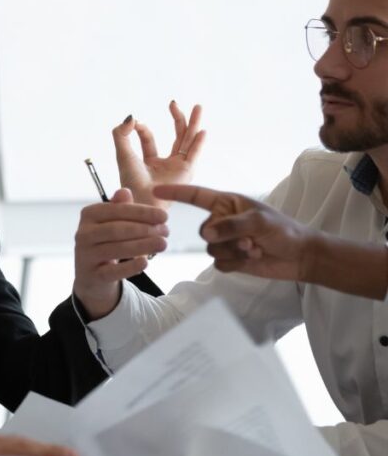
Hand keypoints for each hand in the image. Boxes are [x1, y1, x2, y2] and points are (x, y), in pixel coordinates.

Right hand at [74, 188, 168, 318]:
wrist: (92, 275)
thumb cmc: (107, 242)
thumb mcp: (112, 222)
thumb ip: (120, 208)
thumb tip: (125, 192)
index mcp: (89, 215)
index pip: (116, 210)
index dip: (141, 212)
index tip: (164, 216)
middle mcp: (83, 233)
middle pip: (116, 229)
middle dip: (144, 229)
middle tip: (166, 231)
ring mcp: (85, 255)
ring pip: (115, 249)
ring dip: (142, 246)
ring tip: (163, 244)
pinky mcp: (92, 275)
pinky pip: (112, 271)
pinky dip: (129, 267)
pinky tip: (145, 262)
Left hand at [113, 101, 204, 207]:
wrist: (141, 197)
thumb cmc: (130, 181)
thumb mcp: (122, 153)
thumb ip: (121, 134)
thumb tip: (131, 116)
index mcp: (149, 162)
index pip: (149, 140)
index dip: (142, 128)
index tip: (136, 123)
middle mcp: (166, 164)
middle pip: (176, 137)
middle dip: (178, 119)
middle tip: (174, 102)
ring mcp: (178, 167)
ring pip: (188, 141)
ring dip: (192, 124)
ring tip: (198, 107)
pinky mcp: (186, 171)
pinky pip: (194, 154)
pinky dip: (198, 143)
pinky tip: (202, 131)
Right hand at [153, 183, 311, 280]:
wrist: (299, 256)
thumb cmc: (283, 230)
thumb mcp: (258, 221)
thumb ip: (230, 225)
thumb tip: (206, 234)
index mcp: (226, 203)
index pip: (196, 196)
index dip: (176, 192)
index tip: (156, 191)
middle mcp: (222, 220)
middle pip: (204, 231)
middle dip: (225, 238)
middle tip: (249, 240)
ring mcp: (225, 241)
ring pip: (211, 249)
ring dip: (233, 252)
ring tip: (254, 249)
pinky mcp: (229, 259)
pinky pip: (219, 264)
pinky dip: (235, 263)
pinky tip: (252, 258)